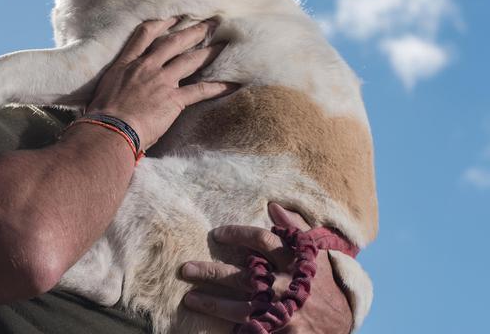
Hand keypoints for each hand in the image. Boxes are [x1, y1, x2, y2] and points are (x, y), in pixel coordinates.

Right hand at [86, 18, 234, 149]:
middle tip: (211, 23)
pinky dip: (219, 87)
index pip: (145, 35)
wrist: (108, 129)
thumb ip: (114, 83)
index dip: (162, 23)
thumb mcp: (102, 90)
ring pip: (190, 60)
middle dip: (194, 31)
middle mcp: (146, 67)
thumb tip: (113, 90)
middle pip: (174, 42)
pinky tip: (233, 83)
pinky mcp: (173, 99)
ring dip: (209, 51)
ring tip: (224, 44)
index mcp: (127, 64)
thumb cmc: (99, 115)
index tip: (175, 17)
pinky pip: (201, 90)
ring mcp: (161, 81)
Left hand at [180, 204, 352, 332]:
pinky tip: (212, 323)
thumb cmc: (322, 281)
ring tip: (190, 298)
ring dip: (212, 303)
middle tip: (186, 269)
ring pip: (240, 308)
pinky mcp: (282, 330)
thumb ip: (294, 227)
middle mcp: (286, 285)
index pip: (262, 240)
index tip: (216, 234)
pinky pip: (251, 328)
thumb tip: (272, 205)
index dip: (237, 234)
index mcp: (294, 261)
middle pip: (242, 276)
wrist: (341, 319)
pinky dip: (232, 326)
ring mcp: (283, 311)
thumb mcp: (314, 251)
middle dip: (211, 273)